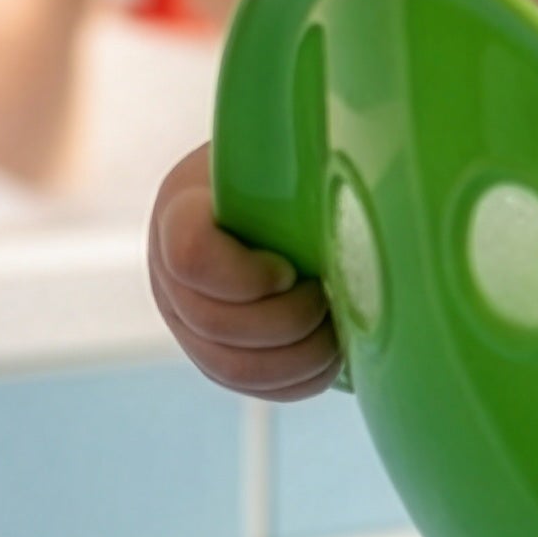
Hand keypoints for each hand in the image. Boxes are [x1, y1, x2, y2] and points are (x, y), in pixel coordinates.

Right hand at [147, 141, 342, 399]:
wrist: (269, 185)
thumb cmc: (288, 160)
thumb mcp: (284, 150)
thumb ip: (299, 164)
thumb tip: (367, 168)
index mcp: (181, 208)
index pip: (189, 254)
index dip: (244, 277)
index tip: (289, 267)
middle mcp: (170, 271)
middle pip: (214, 323)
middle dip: (286, 321)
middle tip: (329, 298)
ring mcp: (187, 318)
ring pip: (231, 366)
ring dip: (296, 357)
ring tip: (337, 330)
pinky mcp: (214, 353)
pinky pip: (249, 386)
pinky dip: (296, 380)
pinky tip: (331, 354)